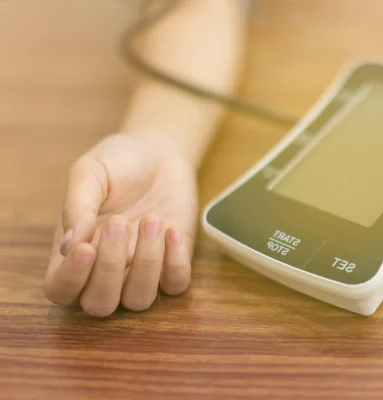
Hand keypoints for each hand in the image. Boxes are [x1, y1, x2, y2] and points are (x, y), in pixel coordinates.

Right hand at [43, 133, 198, 316]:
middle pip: (99, 304)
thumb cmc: (118, 163)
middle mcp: (105, 271)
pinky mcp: (174, 263)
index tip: (87, 248)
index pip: (60, 291)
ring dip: (147, 264)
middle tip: (119, 222)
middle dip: (110, 268)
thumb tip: (70, 246)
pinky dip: (176, 263)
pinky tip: (173, 230)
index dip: (70, 280)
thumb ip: (77, 206)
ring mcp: (141, 271)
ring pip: (139, 300)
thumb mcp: (90, 173)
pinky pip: (175, 286)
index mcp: (74, 253)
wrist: (160, 153)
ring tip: (152, 220)